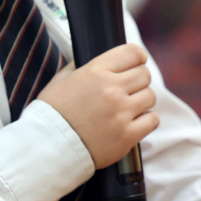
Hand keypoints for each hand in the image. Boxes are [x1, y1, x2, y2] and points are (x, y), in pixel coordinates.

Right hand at [36, 43, 158, 167]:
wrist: (47, 148)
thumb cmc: (52, 113)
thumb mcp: (62, 79)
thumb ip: (82, 65)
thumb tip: (102, 58)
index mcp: (96, 71)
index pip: (134, 53)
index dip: (137, 58)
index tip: (135, 65)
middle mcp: (111, 89)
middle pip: (145, 75)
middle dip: (138, 81)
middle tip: (128, 90)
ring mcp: (121, 113)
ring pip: (150, 97)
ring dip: (142, 101)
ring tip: (128, 108)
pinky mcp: (127, 135)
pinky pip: (152, 120)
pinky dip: (146, 121)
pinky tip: (133, 122)